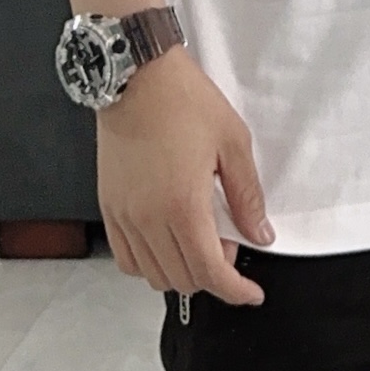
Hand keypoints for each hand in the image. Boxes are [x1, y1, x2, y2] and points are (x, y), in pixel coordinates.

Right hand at [96, 45, 272, 306]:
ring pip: (152, 275)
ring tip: (200, 239)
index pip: (209, 272)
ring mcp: (124, 216)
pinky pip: (126, 258)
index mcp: (183, 206)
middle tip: (229, 244)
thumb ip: (247, 196)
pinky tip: (168, 240)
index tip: (251, 293)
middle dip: (212, 276)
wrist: (136, 77)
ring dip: (181, 271)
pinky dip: (149, 263)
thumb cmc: (186, 102)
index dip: (234, 291)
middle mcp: (148, 219)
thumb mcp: (233, 143)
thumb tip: (261, 235)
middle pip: (181, 279)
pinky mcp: (108, 207)